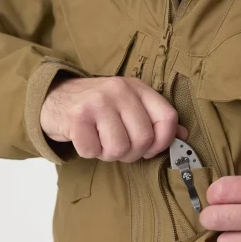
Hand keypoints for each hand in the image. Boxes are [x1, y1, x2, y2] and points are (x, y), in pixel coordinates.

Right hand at [40, 76, 187, 162]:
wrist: (56, 97)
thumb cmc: (100, 107)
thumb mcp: (131, 105)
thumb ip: (156, 119)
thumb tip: (184, 136)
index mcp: (138, 88)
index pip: (168, 117)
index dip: (164, 141)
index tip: (151, 149)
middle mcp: (120, 91)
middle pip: (144, 139)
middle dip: (132, 153)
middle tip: (119, 146)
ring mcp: (98, 102)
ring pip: (119, 149)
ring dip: (109, 154)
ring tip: (101, 141)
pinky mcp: (77, 116)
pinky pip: (93, 151)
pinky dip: (90, 152)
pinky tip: (86, 139)